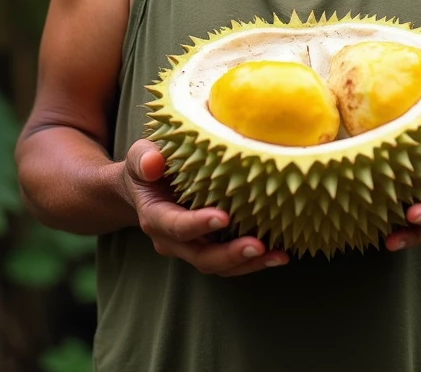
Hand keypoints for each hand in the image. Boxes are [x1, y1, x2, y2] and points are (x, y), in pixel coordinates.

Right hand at [122, 139, 288, 275]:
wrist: (145, 185)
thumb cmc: (148, 164)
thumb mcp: (140, 156)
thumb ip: (144, 158)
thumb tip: (153, 163)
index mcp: (155, 217)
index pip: (176, 226)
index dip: (198, 225)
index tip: (223, 217)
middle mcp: (172, 239)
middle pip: (201, 256)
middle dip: (230, 254)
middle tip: (257, 246)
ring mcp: (191, 247)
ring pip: (218, 264)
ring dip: (248, 263)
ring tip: (277, 256)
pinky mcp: (208, 246)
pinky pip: (229, 261)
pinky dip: (253, 261)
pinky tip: (279, 254)